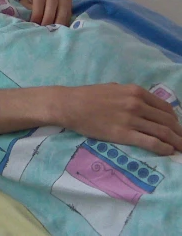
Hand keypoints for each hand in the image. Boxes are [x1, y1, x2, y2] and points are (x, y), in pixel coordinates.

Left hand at [20, 0, 71, 25]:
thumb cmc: (28, 1)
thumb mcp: (24, 4)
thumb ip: (28, 10)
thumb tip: (35, 22)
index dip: (38, 13)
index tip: (35, 23)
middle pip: (53, 2)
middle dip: (49, 17)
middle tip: (45, 28)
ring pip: (63, 6)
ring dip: (59, 20)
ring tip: (53, 30)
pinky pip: (69, 10)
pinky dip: (65, 20)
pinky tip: (59, 27)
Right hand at [57, 83, 181, 154]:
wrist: (69, 105)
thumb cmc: (87, 96)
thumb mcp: (113, 88)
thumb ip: (130, 95)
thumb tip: (143, 104)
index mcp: (135, 91)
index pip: (165, 107)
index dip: (175, 119)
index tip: (177, 127)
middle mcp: (136, 104)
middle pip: (168, 121)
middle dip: (179, 132)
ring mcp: (131, 119)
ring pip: (163, 132)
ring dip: (177, 142)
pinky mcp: (123, 134)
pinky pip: (151, 142)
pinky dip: (164, 148)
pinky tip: (168, 151)